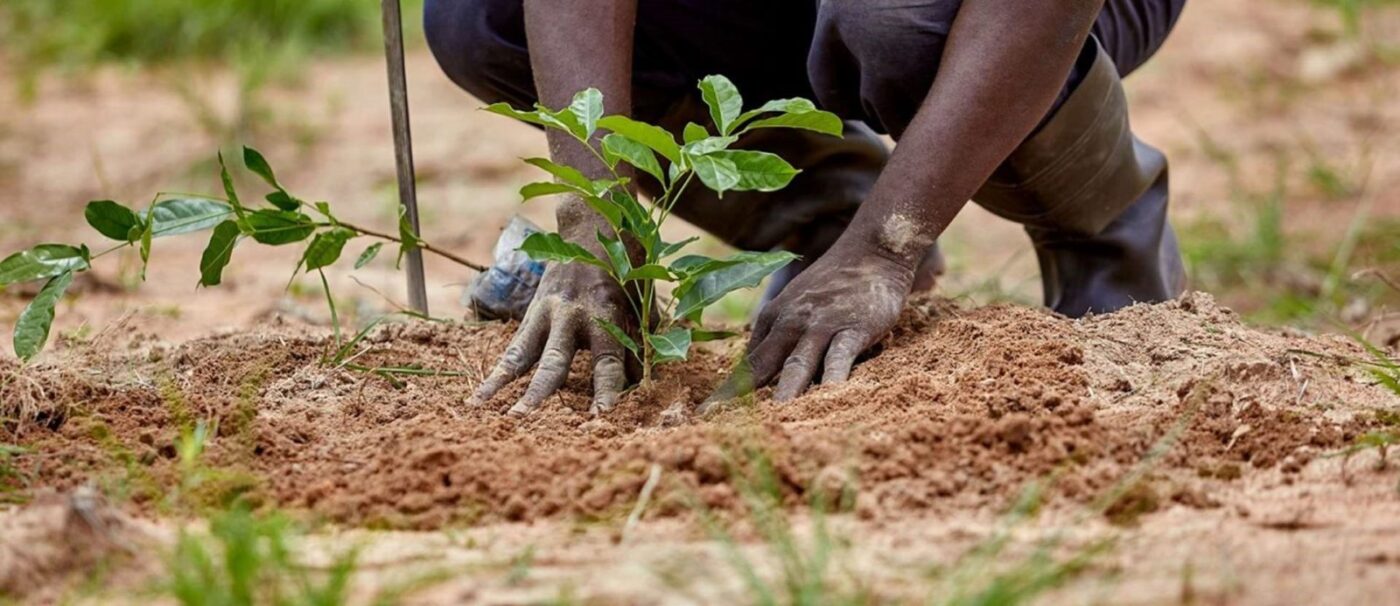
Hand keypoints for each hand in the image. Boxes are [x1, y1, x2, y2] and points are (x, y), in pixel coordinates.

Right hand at [470, 257, 635, 416]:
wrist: (592, 226)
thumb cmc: (625, 267)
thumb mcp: (641, 300)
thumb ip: (640, 340)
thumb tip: (641, 381)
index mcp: (605, 314)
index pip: (607, 361)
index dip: (605, 390)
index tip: (600, 417)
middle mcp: (571, 315)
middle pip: (554, 361)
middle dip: (540, 392)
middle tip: (526, 420)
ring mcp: (547, 314)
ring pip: (523, 356)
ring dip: (506, 385)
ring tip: (489, 411)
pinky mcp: (532, 315)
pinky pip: (514, 348)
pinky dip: (498, 374)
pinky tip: (479, 397)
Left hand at [699, 242, 914, 411]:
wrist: (873, 250)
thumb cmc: (834, 284)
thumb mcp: (795, 305)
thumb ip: (776, 337)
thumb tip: (755, 372)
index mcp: (773, 319)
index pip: (747, 363)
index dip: (727, 392)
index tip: (705, 416)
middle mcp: (790, 323)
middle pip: (761, 367)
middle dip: (737, 398)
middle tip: (716, 426)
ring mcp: (820, 326)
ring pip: (797, 366)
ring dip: (783, 396)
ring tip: (769, 424)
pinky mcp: (853, 328)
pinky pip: (839, 359)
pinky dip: (832, 381)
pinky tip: (827, 402)